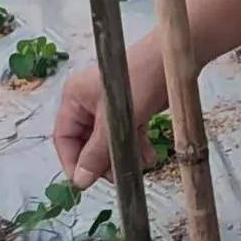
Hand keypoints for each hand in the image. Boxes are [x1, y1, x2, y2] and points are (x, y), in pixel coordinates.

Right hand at [52, 35, 173, 189]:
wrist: (175, 58)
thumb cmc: (140, 79)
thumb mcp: (114, 121)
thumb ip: (96, 153)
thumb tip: (80, 181)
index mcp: (74, 98)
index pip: (64, 137)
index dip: (73, 162)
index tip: (85, 182)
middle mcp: (88, 101)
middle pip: (86, 141)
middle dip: (100, 161)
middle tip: (115, 177)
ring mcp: (110, 105)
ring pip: (108, 140)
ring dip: (121, 157)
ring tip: (137, 168)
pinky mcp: (131, 107)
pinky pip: (126, 133)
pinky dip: (135, 146)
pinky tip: (149, 158)